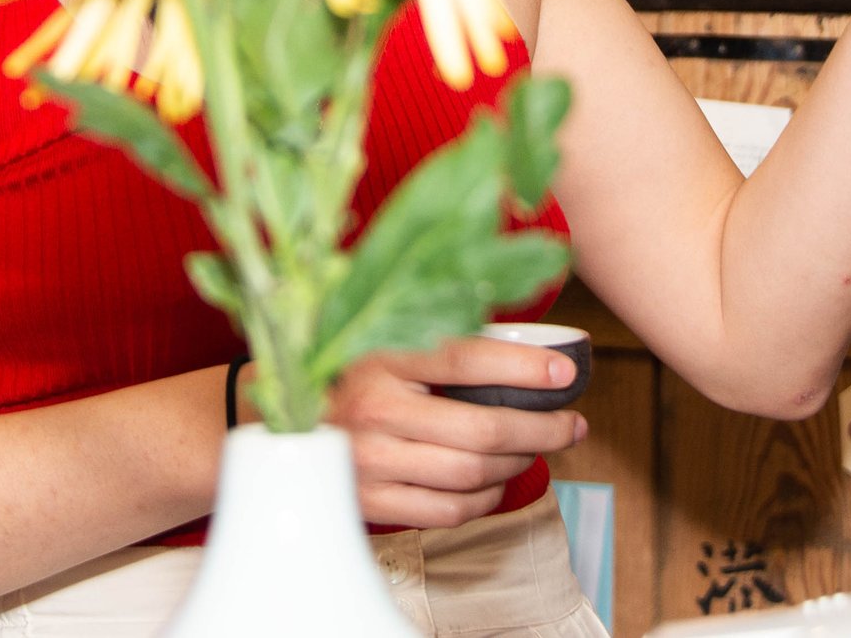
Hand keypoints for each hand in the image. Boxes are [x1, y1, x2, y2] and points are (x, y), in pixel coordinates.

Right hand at [321, 339, 586, 529]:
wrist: (280, 425)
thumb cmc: (352, 376)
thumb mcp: (386, 342)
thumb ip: (442, 339)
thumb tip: (525, 346)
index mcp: (380, 357)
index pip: (464, 359)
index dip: (524, 367)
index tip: (565, 373)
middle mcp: (373, 411)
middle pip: (482, 430)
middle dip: (541, 430)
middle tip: (570, 424)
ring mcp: (370, 463)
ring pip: (472, 474)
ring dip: (518, 464)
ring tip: (536, 449)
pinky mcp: (369, 503)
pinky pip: (449, 511)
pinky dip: (485, 498)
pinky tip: (496, 480)